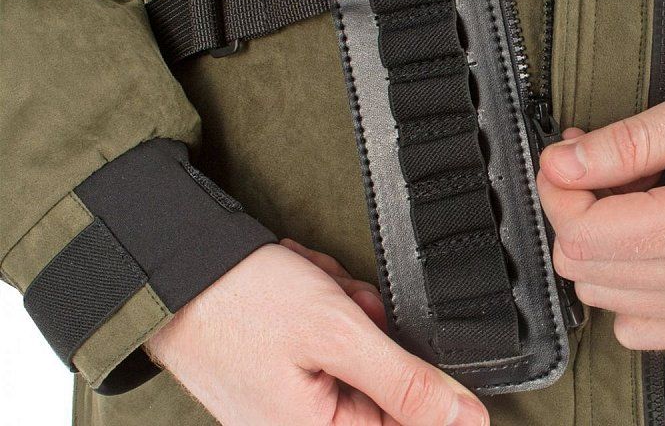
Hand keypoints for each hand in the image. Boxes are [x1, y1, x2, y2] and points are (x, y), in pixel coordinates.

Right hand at [145, 240, 487, 425]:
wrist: (175, 273)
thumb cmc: (244, 304)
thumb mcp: (338, 333)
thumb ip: (407, 383)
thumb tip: (469, 421)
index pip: (408, 419)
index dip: (411, 368)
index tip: (383, 330)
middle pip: (385, 381)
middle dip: (372, 327)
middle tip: (342, 302)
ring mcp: (293, 401)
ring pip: (362, 350)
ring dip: (349, 310)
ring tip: (316, 291)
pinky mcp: (286, 375)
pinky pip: (332, 342)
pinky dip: (327, 308)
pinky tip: (303, 289)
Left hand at [537, 72, 664, 350]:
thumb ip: (635, 138)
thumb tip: (560, 164)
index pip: (588, 235)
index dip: (558, 191)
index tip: (567, 155)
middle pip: (588, 270)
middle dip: (577, 210)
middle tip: (604, 162)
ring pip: (608, 299)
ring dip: (603, 243)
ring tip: (637, 192)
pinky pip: (642, 327)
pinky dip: (629, 280)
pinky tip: (654, 233)